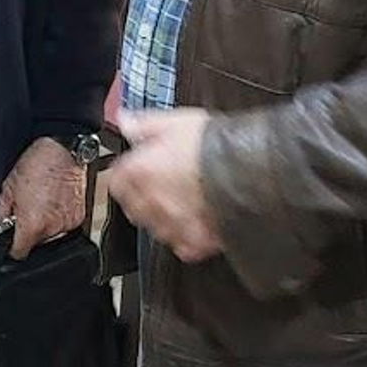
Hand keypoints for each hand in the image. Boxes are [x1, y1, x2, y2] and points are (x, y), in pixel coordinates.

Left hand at [0, 137, 86, 258]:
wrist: (62, 151)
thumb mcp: (8, 187)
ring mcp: (67, 224)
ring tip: (41, 203)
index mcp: (32, 224)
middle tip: (25, 211)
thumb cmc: (37, 164)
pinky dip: (57, 218)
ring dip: (43, 225)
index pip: (19, 253)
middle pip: (35, 244)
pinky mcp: (78, 217)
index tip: (10, 241)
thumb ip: (1, 212)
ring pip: (50, 235)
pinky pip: (63, 226)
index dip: (12, 248)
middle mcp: (51, 228)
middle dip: (28, 231)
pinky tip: (52, 202)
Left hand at [107, 109, 222, 263]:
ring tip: (184, 201)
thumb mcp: (175, 122)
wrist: (250, 173)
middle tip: (163, 183)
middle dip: (143, 195)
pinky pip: (182, 245)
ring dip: (163, 216)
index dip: (127, 172)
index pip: (116, 179)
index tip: (137, 167)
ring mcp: (171, 226)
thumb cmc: (213, 146)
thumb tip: (124, 121)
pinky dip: (186, 236)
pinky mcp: (194, 243)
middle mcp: (150, 203)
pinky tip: (199, 221)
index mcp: (139, 172)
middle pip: (134, 206)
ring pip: (155, 227)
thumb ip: (144, 124)